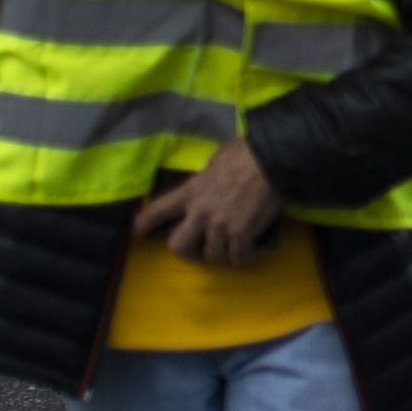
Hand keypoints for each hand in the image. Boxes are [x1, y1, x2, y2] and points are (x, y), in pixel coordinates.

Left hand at [133, 141, 283, 264]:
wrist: (272, 159)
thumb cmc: (245, 152)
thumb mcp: (214, 160)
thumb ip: (204, 178)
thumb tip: (207, 182)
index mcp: (190, 191)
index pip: (157, 211)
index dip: (144, 224)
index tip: (139, 231)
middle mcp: (200, 212)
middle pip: (178, 246)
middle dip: (188, 250)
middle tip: (199, 247)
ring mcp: (221, 226)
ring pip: (212, 256)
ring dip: (221, 253)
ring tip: (230, 247)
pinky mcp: (243, 234)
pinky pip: (237, 258)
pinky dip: (242, 257)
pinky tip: (247, 251)